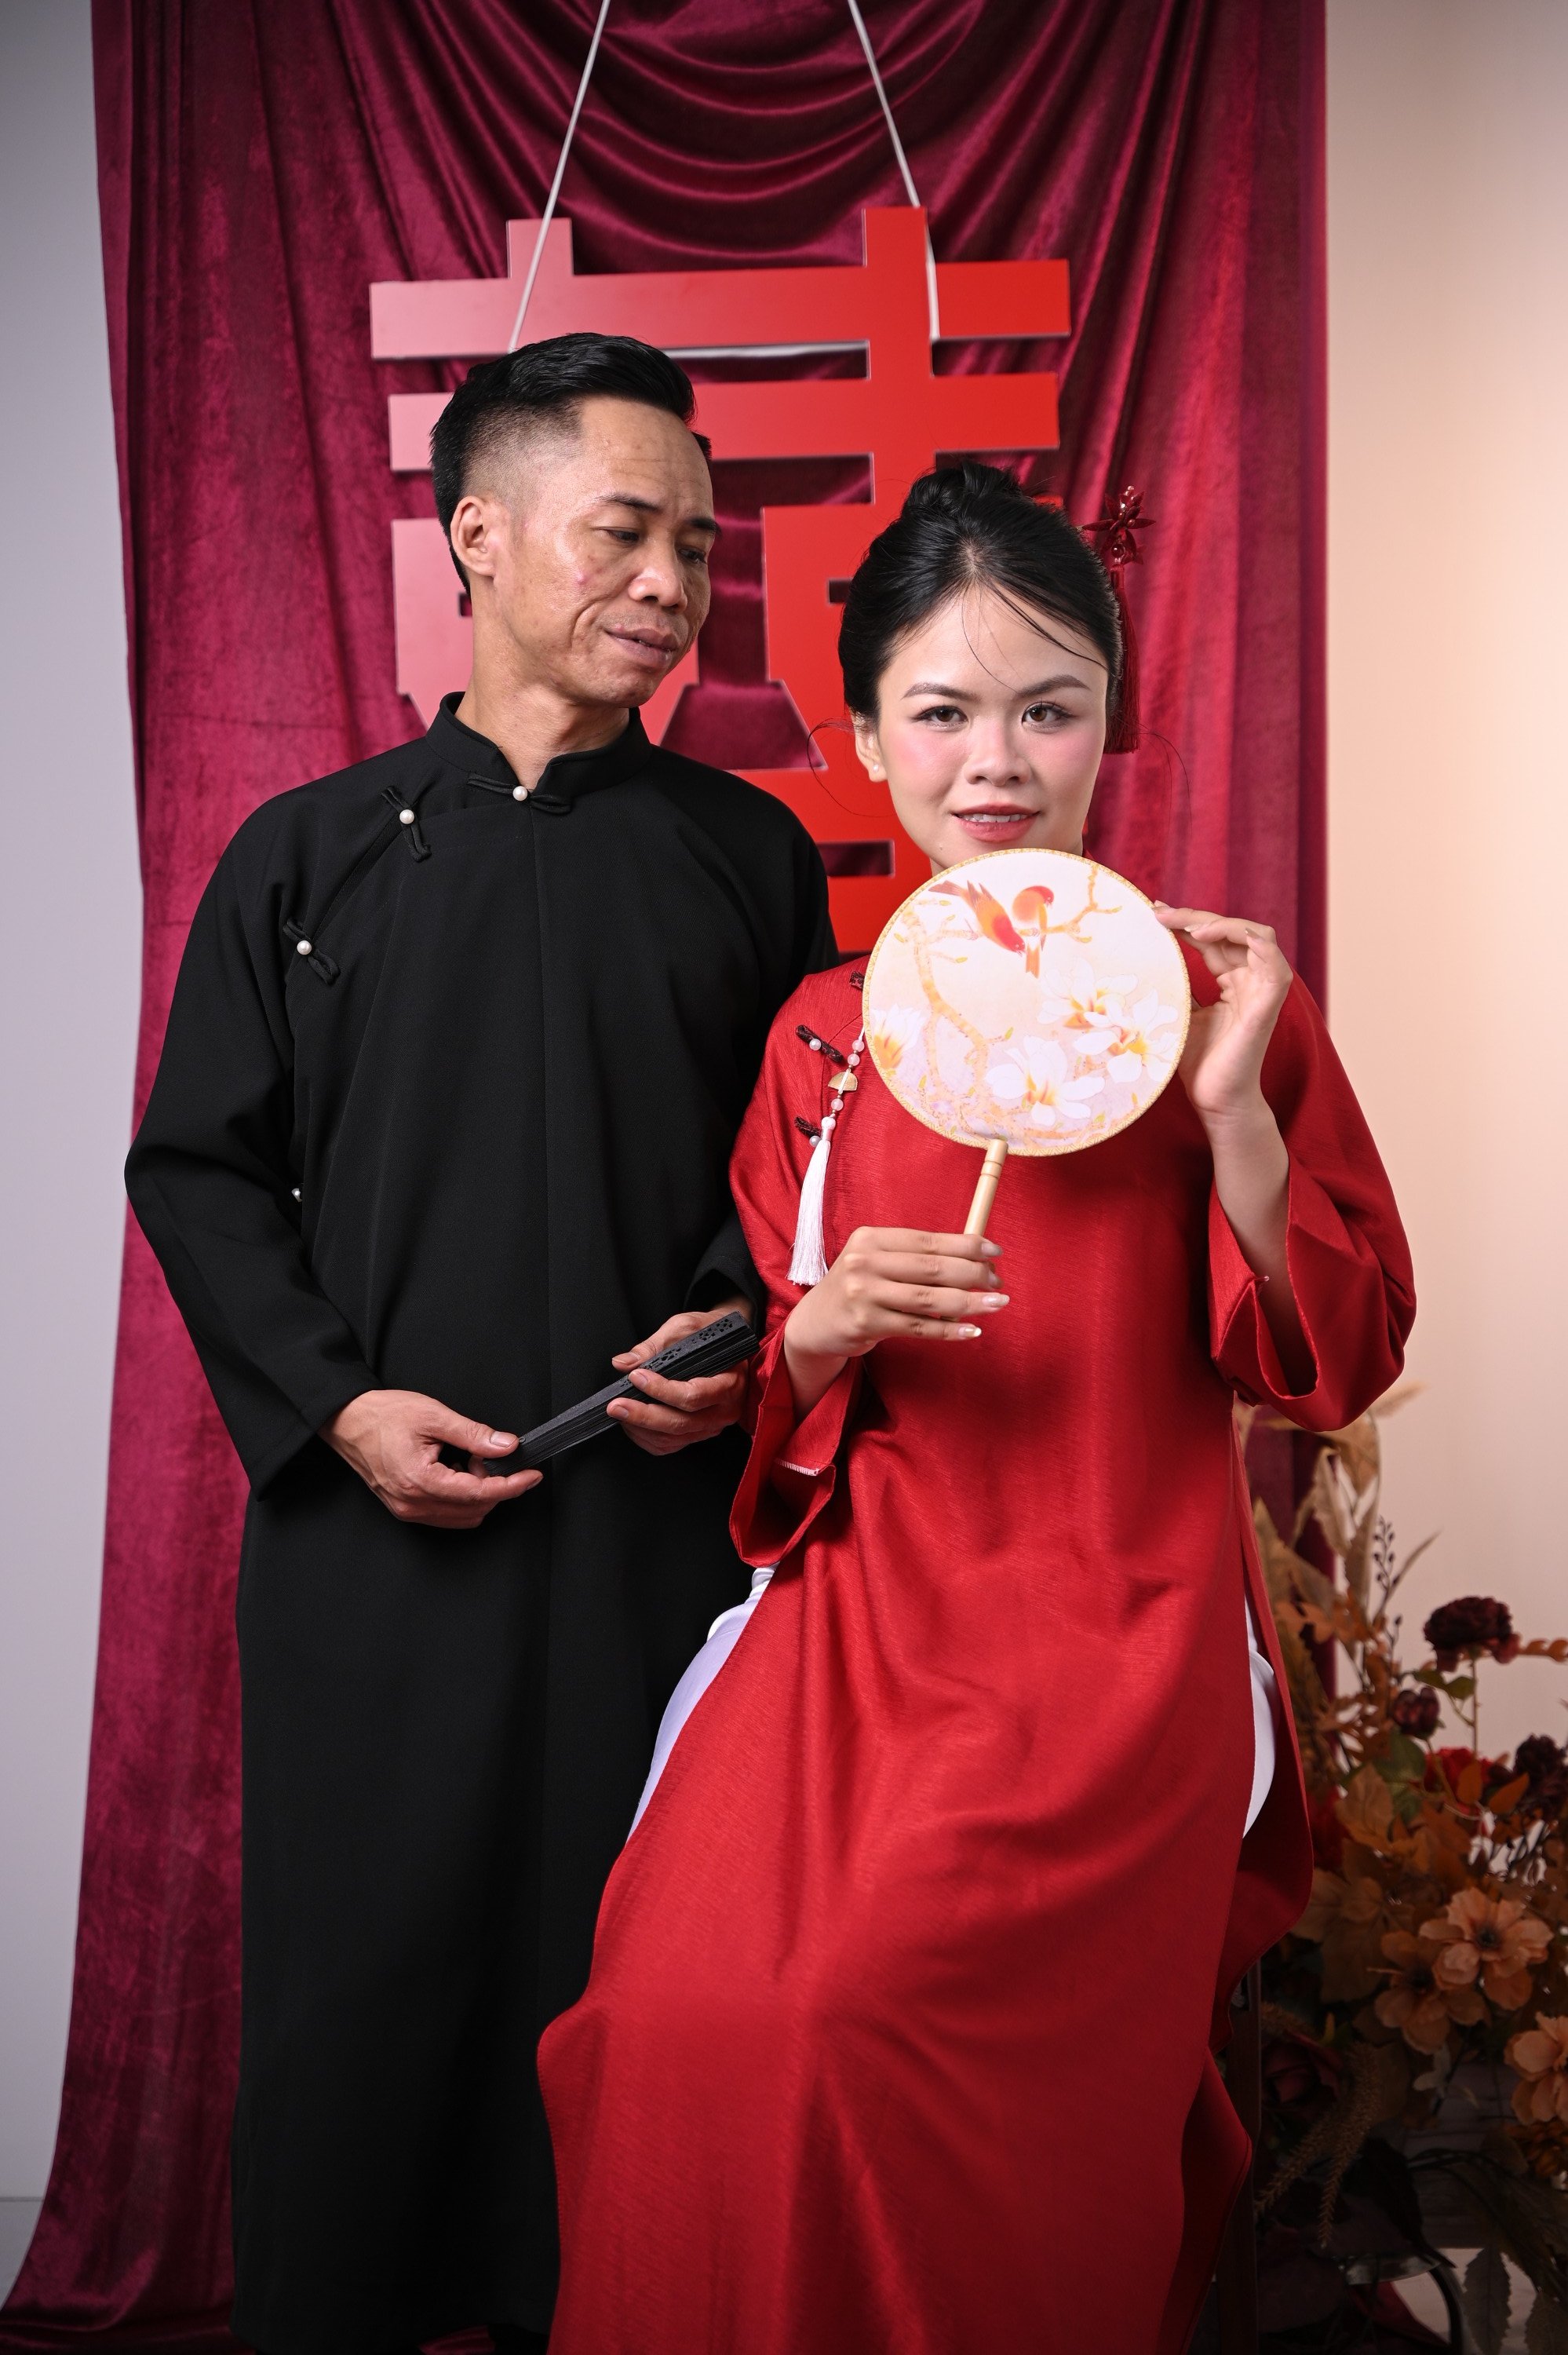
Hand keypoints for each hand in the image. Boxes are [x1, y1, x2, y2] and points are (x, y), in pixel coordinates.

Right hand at [323, 1389, 540, 1527]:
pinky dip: (461, 1497)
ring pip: (462, 1516)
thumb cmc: (382, 1416)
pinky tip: (457, 1472)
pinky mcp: (405, 1507)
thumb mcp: (433, 1416)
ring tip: (470, 1461)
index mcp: (421, 1482)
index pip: (480, 1494)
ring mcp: (407, 1509)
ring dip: (478, 1494)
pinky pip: (445, 1514)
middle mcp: (413, 1503)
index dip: (511, 1485)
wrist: (348, 1421)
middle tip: (491, 1455)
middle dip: (494, 1486)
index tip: (531, 1476)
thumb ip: (473, 1433)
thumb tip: (505, 1445)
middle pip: (474, 1510)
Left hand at [605, 1296, 753, 1457]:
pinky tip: (632, 1424)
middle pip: (680, 1423)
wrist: (726, 1347)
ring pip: (673, 1437)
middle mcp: (723, 1410)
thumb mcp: (685, 1329)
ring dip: (641, 1428)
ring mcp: (712, 1426)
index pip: (693, 1396)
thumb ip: (654, 1347)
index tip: (636, 1377)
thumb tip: (623, 1363)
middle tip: (616, 1405)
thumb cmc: (709, 1335)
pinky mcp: (699, 1433)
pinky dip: (647, 1439)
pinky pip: (671, 1445)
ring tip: (620, 1412)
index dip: (661, 1390)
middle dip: (643, 1415)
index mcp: (728, 1383)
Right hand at [783, 1227, 1005, 1418]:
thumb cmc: (858, 1289)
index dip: (966, 1245)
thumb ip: (915, 1258)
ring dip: (969, 1302)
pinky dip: (949, 1329)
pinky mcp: (866, 1323)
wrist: (815, 1323)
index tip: (994, 1251)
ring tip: (997, 1303)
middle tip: (997, 1283)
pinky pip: (918, 1327)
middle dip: (973, 1274)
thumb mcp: (876, 1262)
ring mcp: (863, 1293)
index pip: (928, 1240)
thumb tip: (974, 1258)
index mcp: (871, 1238)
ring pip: (929, 1299)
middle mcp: (864, 1262)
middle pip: (932, 1267)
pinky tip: (972, 1330)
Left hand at [1155, 906, 1292, 1126]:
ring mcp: (1263, 991)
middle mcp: (1252, 980)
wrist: (1214, 1100)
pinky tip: (1219, 933)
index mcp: (1232, 980)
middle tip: (1159, 913)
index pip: (1213, 938)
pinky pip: (1274, 965)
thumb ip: (1176, 985)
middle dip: (1194, 917)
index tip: (1153, 912)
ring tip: (1188, 926)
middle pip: (1231, 931)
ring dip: (1222, 924)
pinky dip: (1255, 942)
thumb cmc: (1199, 1063)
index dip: (1186, 922)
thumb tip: (1147, 959)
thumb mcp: (1179, 1013)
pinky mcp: (1269, 1006)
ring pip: (1257, 936)